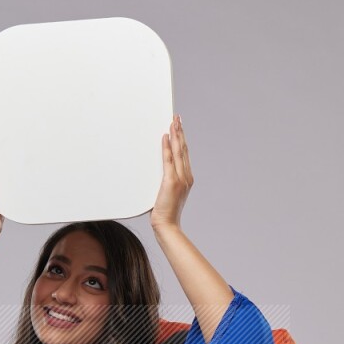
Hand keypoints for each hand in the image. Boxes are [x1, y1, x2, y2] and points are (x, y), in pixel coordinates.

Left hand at [150, 115, 192, 232]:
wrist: (166, 225)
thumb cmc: (164, 212)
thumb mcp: (166, 194)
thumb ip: (165, 182)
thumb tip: (157, 174)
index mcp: (186, 179)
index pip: (184, 154)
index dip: (182, 140)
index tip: (179, 127)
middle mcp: (186, 176)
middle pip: (183, 149)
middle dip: (180, 132)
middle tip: (177, 118)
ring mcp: (181, 178)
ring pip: (178, 151)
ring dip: (176, 135)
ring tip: (173, 121)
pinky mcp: (172, 181)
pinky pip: (169, 160)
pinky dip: (167, 147)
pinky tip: (166, 136)